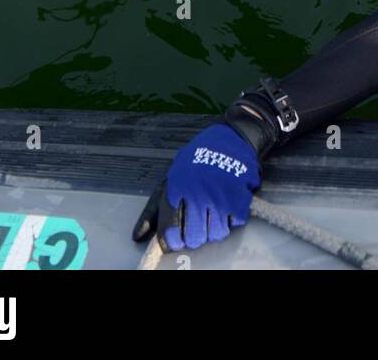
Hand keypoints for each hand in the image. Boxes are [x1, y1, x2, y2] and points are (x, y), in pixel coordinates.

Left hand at [132, 124, 260, 251]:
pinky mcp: (239, 195)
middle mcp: (196, 193)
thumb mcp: (171, 177)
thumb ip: (154, 209)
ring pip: (215, 234)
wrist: (232, 135)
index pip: (170, 231)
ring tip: (215, 214)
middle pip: (194, 238)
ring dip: (216, 229)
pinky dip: (233, 219)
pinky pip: (235, 223)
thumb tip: (138, 236)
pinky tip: (229, 206)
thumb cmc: (197, 159)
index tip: (178, 240)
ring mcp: (218, 195)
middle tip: (199, 226)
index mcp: (176, 187)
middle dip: (196, 236)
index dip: (173, 241)